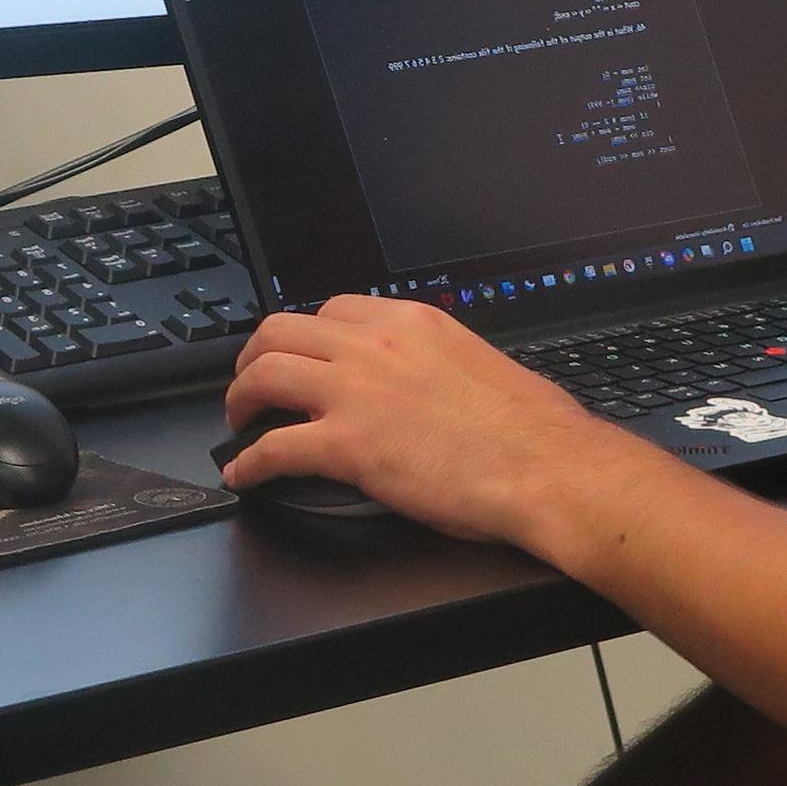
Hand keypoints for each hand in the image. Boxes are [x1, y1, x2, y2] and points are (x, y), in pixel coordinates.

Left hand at [219, 296, 640, 552]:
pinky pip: (274, 447)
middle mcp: (376, 346)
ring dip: (240, 400)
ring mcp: (357, 392)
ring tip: (239, 422)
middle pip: (281, 331)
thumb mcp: (479, 365)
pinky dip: (249, 462)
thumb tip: (423, 384)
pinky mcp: (347, 445)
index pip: (332, 310)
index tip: (299, 355)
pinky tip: (244, 475)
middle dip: (255, 357)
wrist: (547, 467)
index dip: (304, 335)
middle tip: (251, 385)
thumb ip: (438, 362)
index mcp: (412, 322)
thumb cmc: (532, 430)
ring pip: (264, 375)